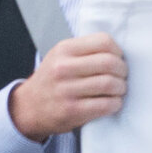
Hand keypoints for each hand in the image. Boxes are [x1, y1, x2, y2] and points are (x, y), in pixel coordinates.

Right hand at [8, 33, 126, 138]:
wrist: (29, 107)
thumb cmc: (51, 80)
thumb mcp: (60, 56)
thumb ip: (84, 51)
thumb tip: (118, 52)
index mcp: (64, 49)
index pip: (104, 42)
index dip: (118, 51)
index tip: (118, 59)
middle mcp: (63, 68)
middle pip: (110, 63)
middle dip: (123, 71)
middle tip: (121, 77)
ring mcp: (67, 90)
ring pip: (110, 84)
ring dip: (120, 88)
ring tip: (117, 90)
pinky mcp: (72, 110)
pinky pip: (106, 105)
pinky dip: (115, 104)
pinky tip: (112, 103)